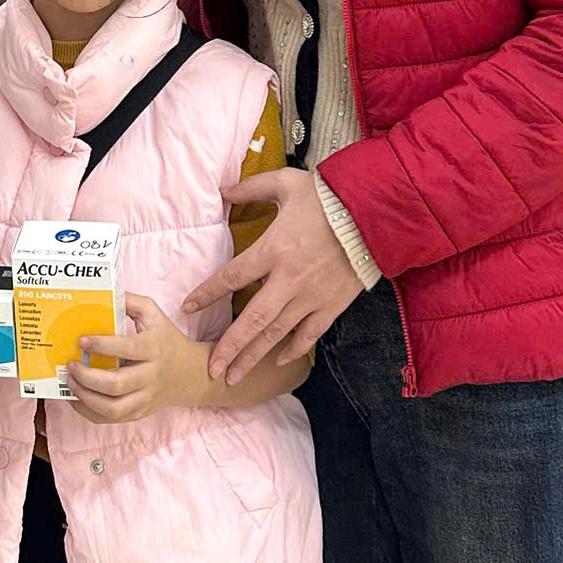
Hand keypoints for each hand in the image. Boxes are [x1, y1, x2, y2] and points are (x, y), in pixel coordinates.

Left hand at [65, 294, 206, 424]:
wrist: (191, 374)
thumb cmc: (166, 340)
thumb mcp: (153, 314)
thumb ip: (130, 301)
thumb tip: (101, 293)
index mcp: (153, 349)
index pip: (126, 348)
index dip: (102, 345)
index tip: (81, 340)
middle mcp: (150, 376)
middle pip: (117, 384)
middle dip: (87, 377)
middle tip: (70, 365)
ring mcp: (145, 398)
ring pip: (113, 408)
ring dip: (86, 398)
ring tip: (70, 382)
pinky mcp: (139, 412)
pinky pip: (111, 419)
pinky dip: (90, 412)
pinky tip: (76, 398)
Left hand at [181, 168, 361, 385]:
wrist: (375, 215)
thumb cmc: (328, 197)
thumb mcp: (286, 184)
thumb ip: (252, 188)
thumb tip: (224, 190)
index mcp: (273, 249)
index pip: (231, 277)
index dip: (208, 293)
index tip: (187, 308)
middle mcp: (289, 279)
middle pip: (252, 320)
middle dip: (229, 347)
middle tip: (210, 370)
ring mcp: (311, 297)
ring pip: (276, 334)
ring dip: (253, 357)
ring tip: (233, 378)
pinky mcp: (332, 305)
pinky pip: (309, 334)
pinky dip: (293, 350)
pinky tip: (278, 361)